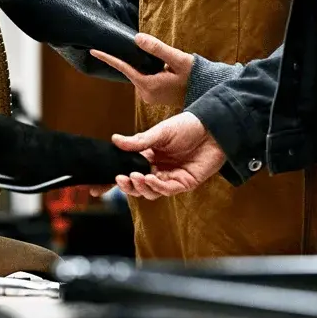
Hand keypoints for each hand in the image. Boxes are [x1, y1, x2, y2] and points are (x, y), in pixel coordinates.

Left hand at [87, 32, 191, 107]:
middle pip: (131, 70)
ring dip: (143, 65)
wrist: (208, 93)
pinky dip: (147, 71)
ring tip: (164, 65)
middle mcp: (145, 94)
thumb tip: (137, 38)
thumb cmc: (195, 75)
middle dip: (134, 58)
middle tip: (149, 52)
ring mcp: (149, 97)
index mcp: (149, 85)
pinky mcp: (153, 96)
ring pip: (138, 74)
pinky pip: (144, 79)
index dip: (108, 58)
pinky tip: (161, 69)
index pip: (124, 68)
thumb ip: (157, 49)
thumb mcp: (178, 59)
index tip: (93, 51)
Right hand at [110, 112, 225, 199]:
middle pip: (138, 185)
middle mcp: (159, 169)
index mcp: (150, 156)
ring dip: (141, 186)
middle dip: (128, 185)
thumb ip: (139, 141)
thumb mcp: (160, 132)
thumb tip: (115, 140)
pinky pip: (167, 189)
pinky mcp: (185, 183)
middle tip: (120, 178)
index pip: (129, 170)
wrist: (213, 128)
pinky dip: (156, 186)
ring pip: (151, 191)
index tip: (103, 183)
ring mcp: (171, 177)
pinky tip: (150, 178)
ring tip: (134, 177)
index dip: (117, 178)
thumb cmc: (187, 126)